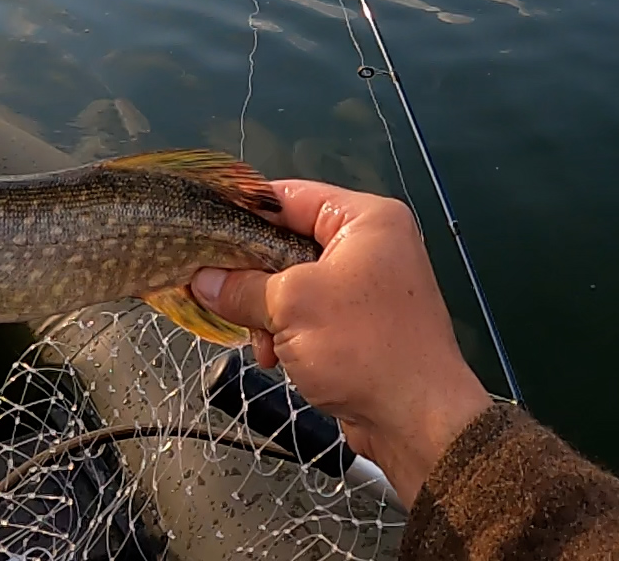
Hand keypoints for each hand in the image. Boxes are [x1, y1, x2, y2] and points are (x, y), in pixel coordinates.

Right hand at [190, 181, 491, 503]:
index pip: (288, 196)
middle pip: (287, 242)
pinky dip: (288, 331)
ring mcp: (368, 286)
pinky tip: (276, 357)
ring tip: (260, 342)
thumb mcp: (290, 307)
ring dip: (267, 312)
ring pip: (294, 283)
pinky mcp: (362, 324)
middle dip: (251, 274)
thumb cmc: (361, 347)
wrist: (420, 421)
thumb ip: (240, 287)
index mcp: (365, 219)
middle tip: (215, 291)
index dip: (241, 211)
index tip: (200, 228)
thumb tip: (199, 280)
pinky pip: (310, 313)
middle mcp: (370, 244)